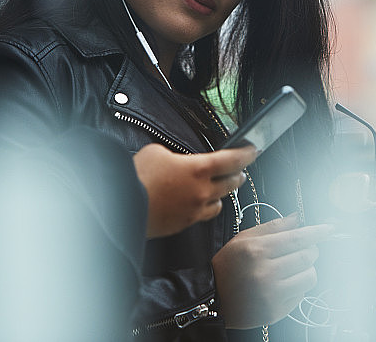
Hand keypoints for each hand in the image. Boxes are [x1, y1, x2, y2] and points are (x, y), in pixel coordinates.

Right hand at [133, 144, 255, 237]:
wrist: (122, 206)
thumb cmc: (138, 176)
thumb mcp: (156, 152)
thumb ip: (174, 155)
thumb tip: (176, 161)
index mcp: (198, 169)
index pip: (232, 160)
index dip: (246, 154)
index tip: (253, 151)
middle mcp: (202, 191)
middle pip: (231, 183)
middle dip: (238, 174)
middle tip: (240, 170)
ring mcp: (194, 210)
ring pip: (220, 203)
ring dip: (223, 194)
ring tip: (220, 189)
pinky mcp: (184, 224)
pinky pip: (203, 216)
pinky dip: (205, 208)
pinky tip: (200, 204)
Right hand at [211, 213, 333, 328]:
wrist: (211, 299)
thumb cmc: (227, 266)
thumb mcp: (243, 239)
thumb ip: (272, 227)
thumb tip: (297, 218)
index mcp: (255, 251)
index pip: (297, 238)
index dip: (317, 232)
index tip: (330, 228)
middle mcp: (264, 273)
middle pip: (307, 256)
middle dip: (311, 249)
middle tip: (303, 248)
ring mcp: (271, 295)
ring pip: (309, 276)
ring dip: (307, 269)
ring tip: (292, 267)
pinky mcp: (275, 312)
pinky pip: (301, 295)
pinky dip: (297, 286)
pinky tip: (282, 284)